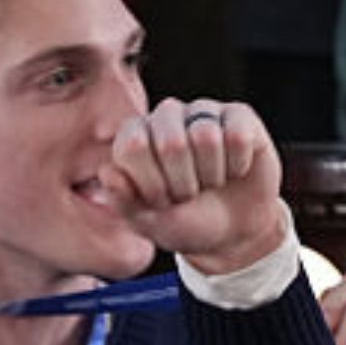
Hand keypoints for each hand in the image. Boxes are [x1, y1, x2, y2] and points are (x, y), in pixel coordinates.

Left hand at [98, 99, 284, 276]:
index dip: (151, 184)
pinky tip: (234, 171)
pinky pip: (238, 135)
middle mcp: (165, 116)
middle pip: (171, 142)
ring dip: (212, 176)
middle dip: (183, 184)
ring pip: (206, 137)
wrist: (233, 232)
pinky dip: (237, 165)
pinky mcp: (238, 115)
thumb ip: (124, 201)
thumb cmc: (185, 223)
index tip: (160, 202)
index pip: (133, 147)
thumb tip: (107, 173)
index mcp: (135, 136)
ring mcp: (202, 112)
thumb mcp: (150, 224)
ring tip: (210, 183)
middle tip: (188, 195)